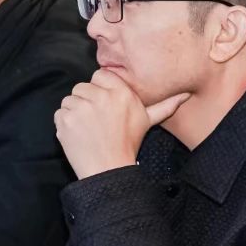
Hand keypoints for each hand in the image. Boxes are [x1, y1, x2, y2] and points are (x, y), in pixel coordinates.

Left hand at [53, 69, 189, 179]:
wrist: (108, 170)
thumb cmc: (128, 144)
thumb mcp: (148, 121)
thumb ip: (164, 105)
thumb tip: (186, 94)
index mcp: (121, 92)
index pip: (99, 75)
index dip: (100, 91)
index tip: (104, 108)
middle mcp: (101, 97)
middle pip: (82, 87)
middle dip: (86, 102)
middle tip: (97, 122)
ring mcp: (82, 108)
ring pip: (70, 99)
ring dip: (75, 113)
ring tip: (88, 129)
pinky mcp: (66, 119)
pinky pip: (60, 112)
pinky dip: (65, 124)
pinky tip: (78, 135)